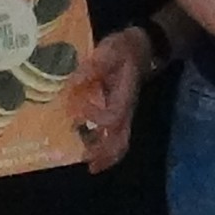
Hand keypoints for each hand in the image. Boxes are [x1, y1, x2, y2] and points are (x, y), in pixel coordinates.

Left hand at [75, 25, 155, 170]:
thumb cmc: (124, 49)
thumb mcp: (109, 51)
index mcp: (123, 95)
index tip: (76, 114)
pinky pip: (116, 135)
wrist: (141, 48)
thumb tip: (72, 82)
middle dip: (106, 154)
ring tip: (89, 163)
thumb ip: (93, 66)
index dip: (95, 119)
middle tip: (90, 166)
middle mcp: (126, 109)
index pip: (113, 116)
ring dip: (105, 154)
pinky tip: (88, 147)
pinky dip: (104, 145)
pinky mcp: (120, 112)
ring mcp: (124, 113)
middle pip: (122, 139)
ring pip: (120, 141)